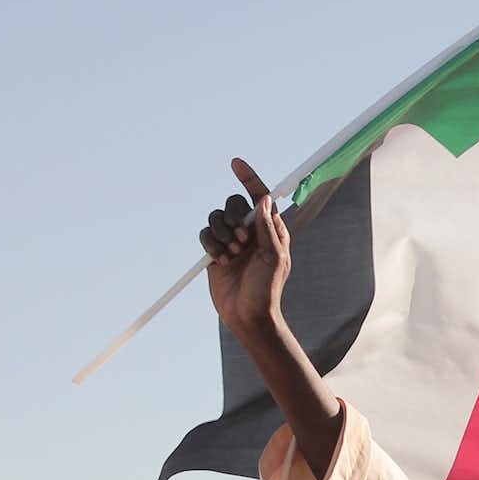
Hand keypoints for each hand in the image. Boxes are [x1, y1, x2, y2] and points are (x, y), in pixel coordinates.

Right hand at [199, 158, 290, 340]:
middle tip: (242, 242)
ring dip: (221, 234)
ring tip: (231, 255)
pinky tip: (220, 262)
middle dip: (234, 219)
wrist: (248, 315)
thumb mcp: (273, 257)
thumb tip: (264, 198)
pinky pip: (205, 234)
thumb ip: (267, 227)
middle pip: (233, 204)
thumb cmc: (267, 289)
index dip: (249, 178)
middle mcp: (250, 231)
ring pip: (216, 218)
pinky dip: (211, 245)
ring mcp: (231, 241)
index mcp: (269, 229)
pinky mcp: (215, 252)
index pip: (259, 196)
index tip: (235, 163)